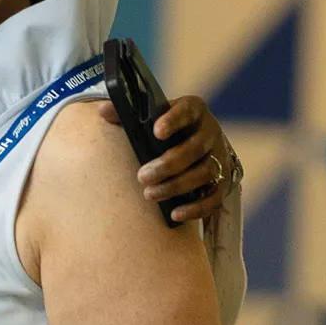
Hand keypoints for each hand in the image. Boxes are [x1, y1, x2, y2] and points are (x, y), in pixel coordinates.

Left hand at [97, 94, 232, 222]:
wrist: (195, 143)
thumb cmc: (165, 130)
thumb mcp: (151, 117)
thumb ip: (127, 114)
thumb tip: (102, 110)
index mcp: (194, 111)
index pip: (188, 110)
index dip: (173, 120)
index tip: (156, 132)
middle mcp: (210, 133)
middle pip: (196, 148)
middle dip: (168, 164)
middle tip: (141, 176)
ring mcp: (219, 158)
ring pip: (205, 173)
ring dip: (177, 186)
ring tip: (150, 194)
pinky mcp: (222, 182)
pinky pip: (215, 197)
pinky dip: (197, 208)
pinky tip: (174, 214)